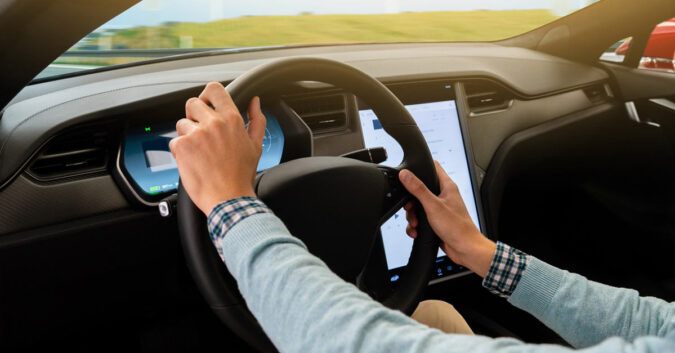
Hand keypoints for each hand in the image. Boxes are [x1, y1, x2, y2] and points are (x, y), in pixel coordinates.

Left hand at [169, 82, 266, 214]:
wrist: (229, 199)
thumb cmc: (241, 175)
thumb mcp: (255, 145)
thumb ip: (256, 120)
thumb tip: (255, 102)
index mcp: (232, 120)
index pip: (214, 90)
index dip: (207, 96)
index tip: (206, 105)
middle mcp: (214, 123)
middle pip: (192, 103)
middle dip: (193, 116)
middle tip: (200, 133)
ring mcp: (196, 134)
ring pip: (181, 123)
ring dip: (186, 136)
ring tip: (199, 153)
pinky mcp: (182, 147)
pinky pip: (174, 141)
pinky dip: (180, 152)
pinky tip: (193, 162)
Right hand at [398, 161, 495, 276]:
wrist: (465, 249)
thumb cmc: (457, 227)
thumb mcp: (433, 205)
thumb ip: (418, 189)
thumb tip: (406, 175)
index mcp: (447, 186)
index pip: (433, 167)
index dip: (420, 167)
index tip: (408, 174)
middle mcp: (443, 196)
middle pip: (420, 189)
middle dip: (412, 201)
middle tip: (410, 208)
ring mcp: (439, 209)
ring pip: (418, 206)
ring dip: (413, 216)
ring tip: (415, 223)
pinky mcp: (436, 221)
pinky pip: (420, 219)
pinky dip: (416, 225)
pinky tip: (417, 231)